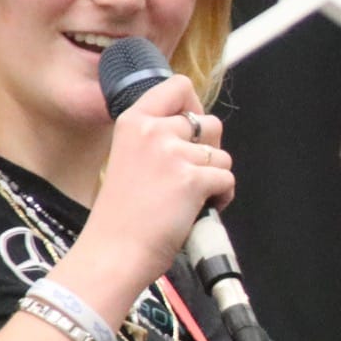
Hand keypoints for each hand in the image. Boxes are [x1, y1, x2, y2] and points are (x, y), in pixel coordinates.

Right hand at [75, 73, 233, 290]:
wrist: (112, 254)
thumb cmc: (122, 217)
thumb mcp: (129, 158)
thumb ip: (158, 139)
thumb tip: (199, 129)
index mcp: (132, 121)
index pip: (179, 86)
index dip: (194, 107)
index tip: (191, 131)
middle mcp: (153, 131)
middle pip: (209, 123)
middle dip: (208, 152)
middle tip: (187, 178)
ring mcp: (173, 154)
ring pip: (222, 155)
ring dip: (214, 179)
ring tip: (187, 200)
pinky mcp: (192, 180)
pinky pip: (227, 180)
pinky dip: (221, 198)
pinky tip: (196, 212)